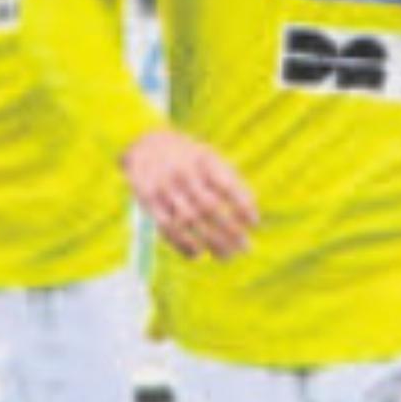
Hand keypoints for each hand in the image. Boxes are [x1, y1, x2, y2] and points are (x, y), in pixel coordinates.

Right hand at [123, 127, 258, 259]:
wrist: (147, 145)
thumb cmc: (190, 158)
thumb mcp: (211, 158)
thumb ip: (231, 180)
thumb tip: (250, 209)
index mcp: (203, 160)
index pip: (227, 186)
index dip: (242, 207)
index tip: (254, 224)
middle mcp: (183, 174)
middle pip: (209, 207)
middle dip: (230, 231)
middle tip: (245, 249)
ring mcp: (164, 188)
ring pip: (188, 221)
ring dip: (210, 242)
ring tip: (226, 256)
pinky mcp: (148, 201)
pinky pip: (166, 227)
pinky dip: (183, 244)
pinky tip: (198, 254)